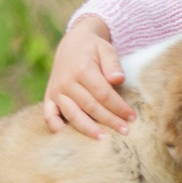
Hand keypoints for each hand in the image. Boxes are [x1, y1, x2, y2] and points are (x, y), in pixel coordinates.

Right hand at [43, 16, 133, 136]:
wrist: (72, 43)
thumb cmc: (93, 49)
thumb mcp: (106, 49)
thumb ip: (112, 64)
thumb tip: (118, 80)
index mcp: (81, 69)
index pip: (103, 94)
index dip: (119, 107)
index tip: (132, 117)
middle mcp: (66, 81)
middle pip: (90, 107)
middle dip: (109, 120)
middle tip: (125, 131)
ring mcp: (56, 90)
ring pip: (72, 114)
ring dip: (88, 129)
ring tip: (102, 139)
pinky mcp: (49, 97)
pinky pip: (49, 115)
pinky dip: (55, 127)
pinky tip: (66, 137)